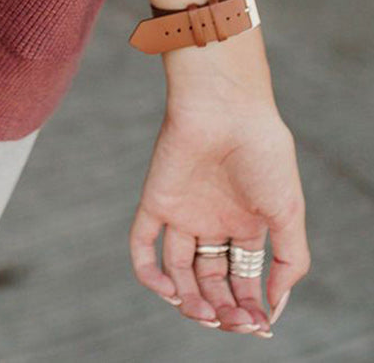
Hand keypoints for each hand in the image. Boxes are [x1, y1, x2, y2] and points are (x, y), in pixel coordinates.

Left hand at [129, 86, 309, 334]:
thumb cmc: (263, 153)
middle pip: (211, 280)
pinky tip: (170, 290)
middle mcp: (213, 221)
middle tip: (232, 322)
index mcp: (245, 224)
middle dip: (222, 308)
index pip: (242, 278)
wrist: (227, 109)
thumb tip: (274, 304)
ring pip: (179, 270)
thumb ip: (290, 260)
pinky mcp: (156, 200)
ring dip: (189, 301)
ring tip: (206, 314)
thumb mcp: (288, 212)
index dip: (250, 306)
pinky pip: (143, 244)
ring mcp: (183, 211)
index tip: (259, 324)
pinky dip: (149, 273)